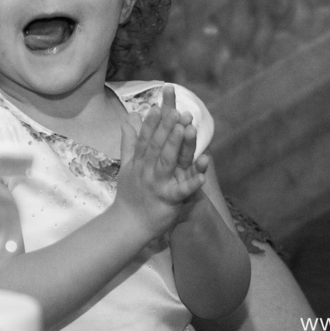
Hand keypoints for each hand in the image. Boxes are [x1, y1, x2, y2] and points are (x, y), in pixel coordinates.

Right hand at [113, 86, 206, 240]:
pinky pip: (182, 191)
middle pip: (157, 146)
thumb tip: (128, 118)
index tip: (158, 106)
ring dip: (177, 145)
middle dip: (167, 128)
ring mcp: (157, 184)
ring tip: (186, 129)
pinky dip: (192, 184)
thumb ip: (129, 141)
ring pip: (167, 162)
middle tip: (178, 111)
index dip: (152, 123)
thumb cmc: (130, 193)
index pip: (145, 138)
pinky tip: (203, 176)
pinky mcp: (168, 200)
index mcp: (139, 161)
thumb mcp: (127, 165)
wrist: (129, 224)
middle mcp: (147, 170)